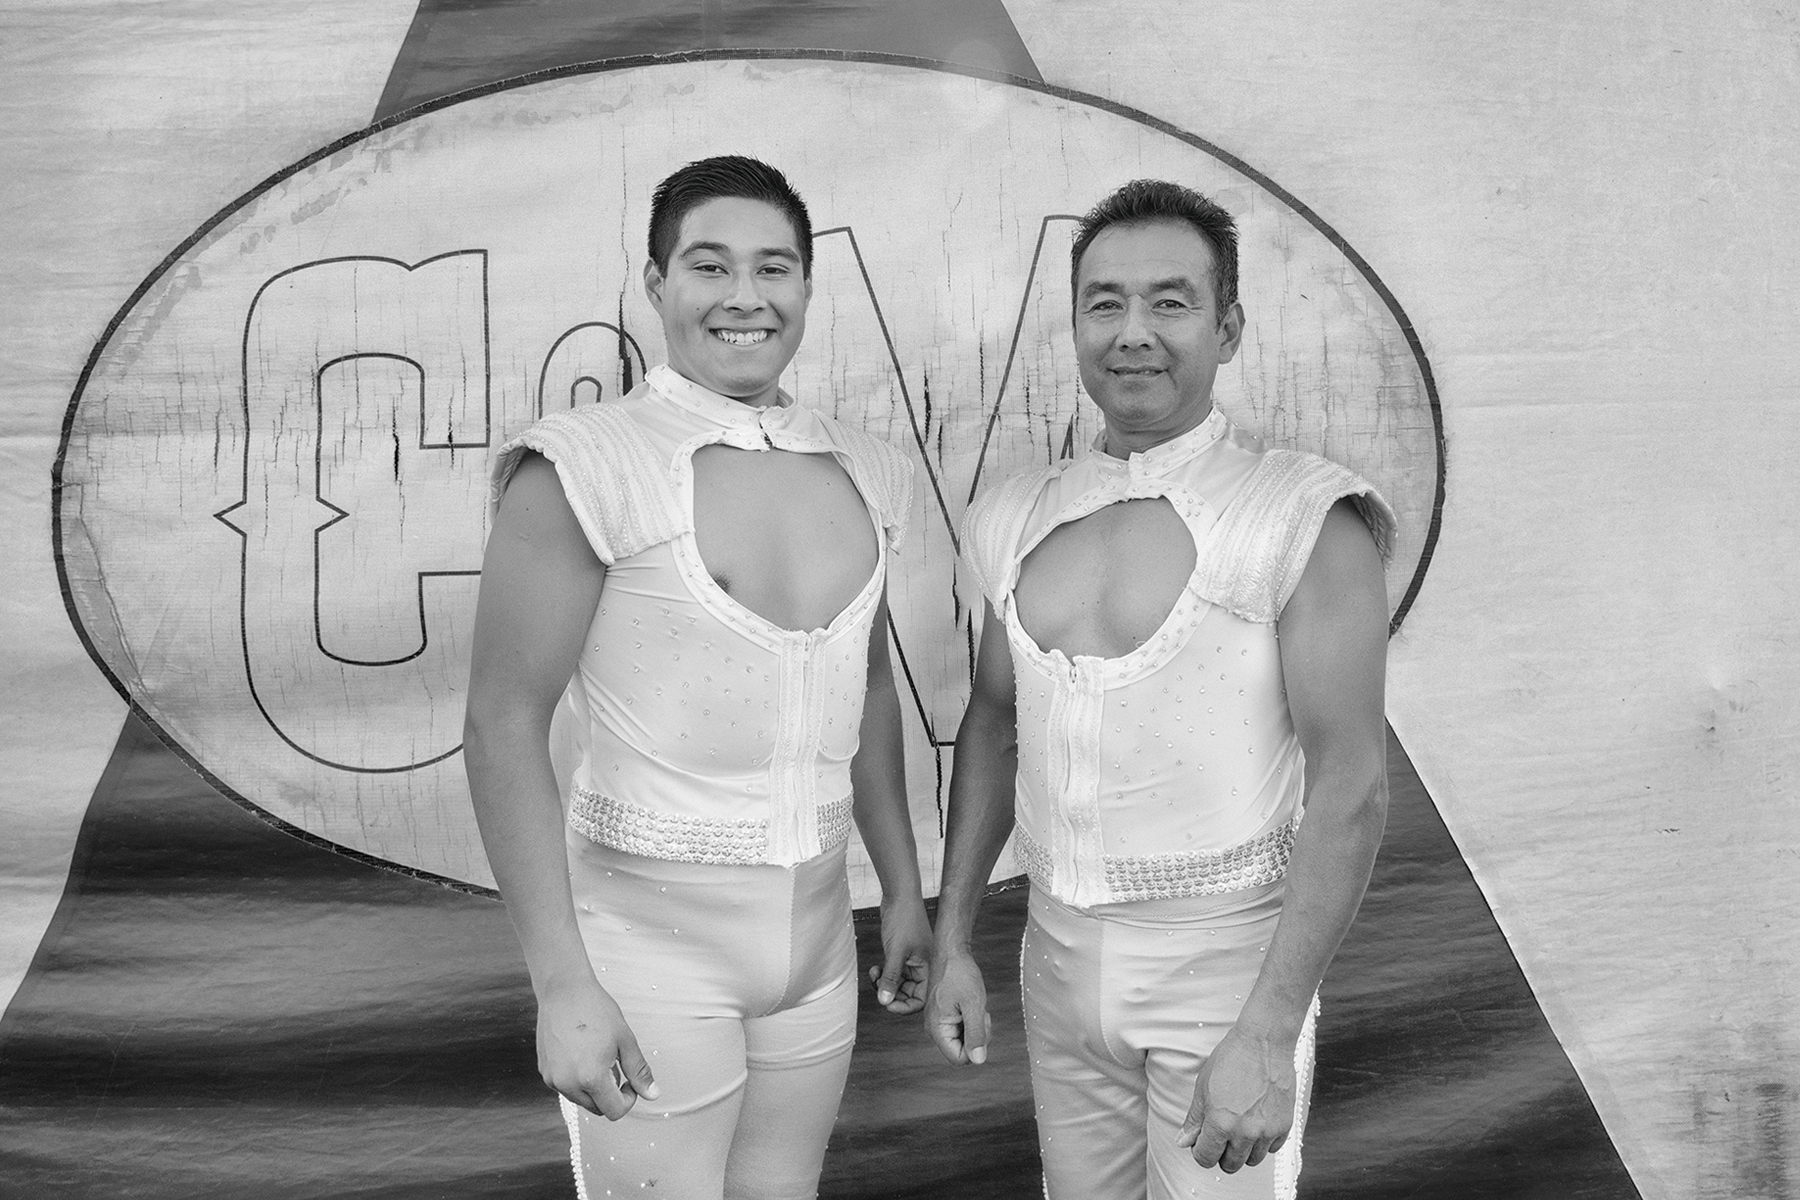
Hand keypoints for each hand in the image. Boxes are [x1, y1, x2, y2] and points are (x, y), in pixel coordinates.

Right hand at [535, 974, 658, 1119]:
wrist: (564, 990)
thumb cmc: (595, 1010)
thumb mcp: (625, 1040)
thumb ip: (638, 1071)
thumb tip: (652, 1094)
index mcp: (591, 1078)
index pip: (614, 1111)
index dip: (628, 1100)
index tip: (630, 1082)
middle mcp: (568, 1083)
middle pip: (597, 1108)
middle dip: (610, 1094)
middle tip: (614, 1065)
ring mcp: (553, 1078)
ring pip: (580, 1099)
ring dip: (593, 1088)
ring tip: (597, 1056)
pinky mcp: (544, 1071)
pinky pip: (565, 1087)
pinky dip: (576, 1079)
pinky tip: (581, 1054)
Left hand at [867, 894, 931, 1012]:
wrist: (900, 895)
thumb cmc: (904, 919)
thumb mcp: (895, 952)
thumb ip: (890, 978)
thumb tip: (884, 1001)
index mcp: (929, 968)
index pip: (920, 999)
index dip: (904, 1006)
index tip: (887, 1004)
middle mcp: (923, 967)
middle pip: (908, 994)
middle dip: (891, 993)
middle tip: (878, 988)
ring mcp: (912, 961)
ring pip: (899, 984)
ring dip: (884, 983)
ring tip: (874, 975)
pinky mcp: (902, 954)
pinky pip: (893, 973)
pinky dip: (883, 974)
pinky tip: (875, 969)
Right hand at [923, 944, 992, 1064]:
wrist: (951, 951)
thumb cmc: (960, 973)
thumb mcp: (973, 1004)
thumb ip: (976, 1034)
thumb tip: (978, 1060)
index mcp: (937, 1028)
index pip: (959, 1059)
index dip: (976, 1047)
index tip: (980, 1023)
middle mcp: (933, 1028)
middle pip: (961, 1050)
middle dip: (976, 1035)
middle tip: (979, 1012)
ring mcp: (938, 1021)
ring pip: (963, 1039)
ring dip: (974, 1026)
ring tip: (975, 1005)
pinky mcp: (943, 1014)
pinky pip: (960, 1028)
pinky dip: (970, 1019)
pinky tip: (970, 1004)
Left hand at [1176, 1025, 1295, 1171]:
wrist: (1264, 1042)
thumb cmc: (1231, 1059)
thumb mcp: (1203, 1087)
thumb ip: (1194, 1119)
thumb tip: (1184, 1142)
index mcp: (1220, 1123)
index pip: (1206, 1158)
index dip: (1200, 1151)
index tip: (1202, 1141)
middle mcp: (1245, 1132)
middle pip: (1230, 1165)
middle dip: (1221, 1154)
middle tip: (1220, 1136)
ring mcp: (1267, 1131)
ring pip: (1253, 1160)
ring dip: (1244, 1150)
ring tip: (1240, 1128)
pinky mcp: (1285, 1125)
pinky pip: (1273, 1148)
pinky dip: (1264, 1142)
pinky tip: (1257, 1123)